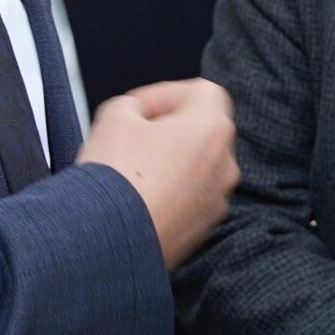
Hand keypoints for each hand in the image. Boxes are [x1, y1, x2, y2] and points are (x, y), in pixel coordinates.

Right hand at [77, 79, 237, 266]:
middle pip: (201, 132)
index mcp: (212, 129)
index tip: (138, 109)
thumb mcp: (114, 116)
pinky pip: (188, 200)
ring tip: (130, 171)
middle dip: (168, 130)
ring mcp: (217, 201)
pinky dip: (168, 194)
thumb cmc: (115, 175)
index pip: (202, 92)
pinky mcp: (202, 231)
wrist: (108, 242)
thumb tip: (139, 115)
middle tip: (132, 137)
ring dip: (169, 163)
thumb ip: (135, 104)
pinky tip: (136, 199)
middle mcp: (225, 164)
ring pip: (196, 168)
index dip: (167, 94)